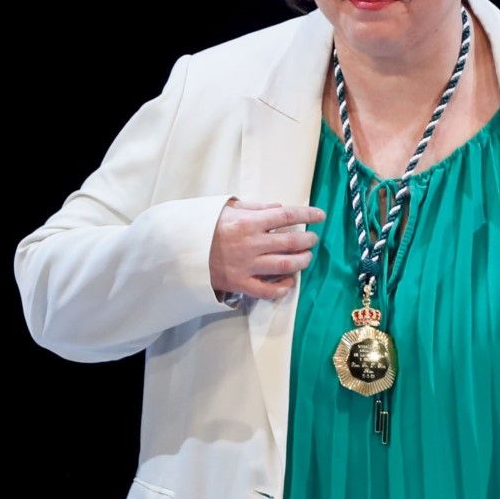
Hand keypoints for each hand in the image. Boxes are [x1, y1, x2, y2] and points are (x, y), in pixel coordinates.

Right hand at [209, 200, 323, 301]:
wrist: (178, 250)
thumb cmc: (204, 226)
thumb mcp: (226, 208)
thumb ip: (254, 207)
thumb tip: (279, 208)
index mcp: (248, 222)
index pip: (287, 216)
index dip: (308, 215)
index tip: (320, 215)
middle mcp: (251, 244)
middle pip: (291, 242)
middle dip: (308, 240)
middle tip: (313, 239)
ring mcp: (246, 266)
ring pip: (285, 266)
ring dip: (301, 261)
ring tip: (306, 257)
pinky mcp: (240, 284)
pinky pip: (268, 290)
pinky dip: (282, 287)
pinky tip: (289, 282)